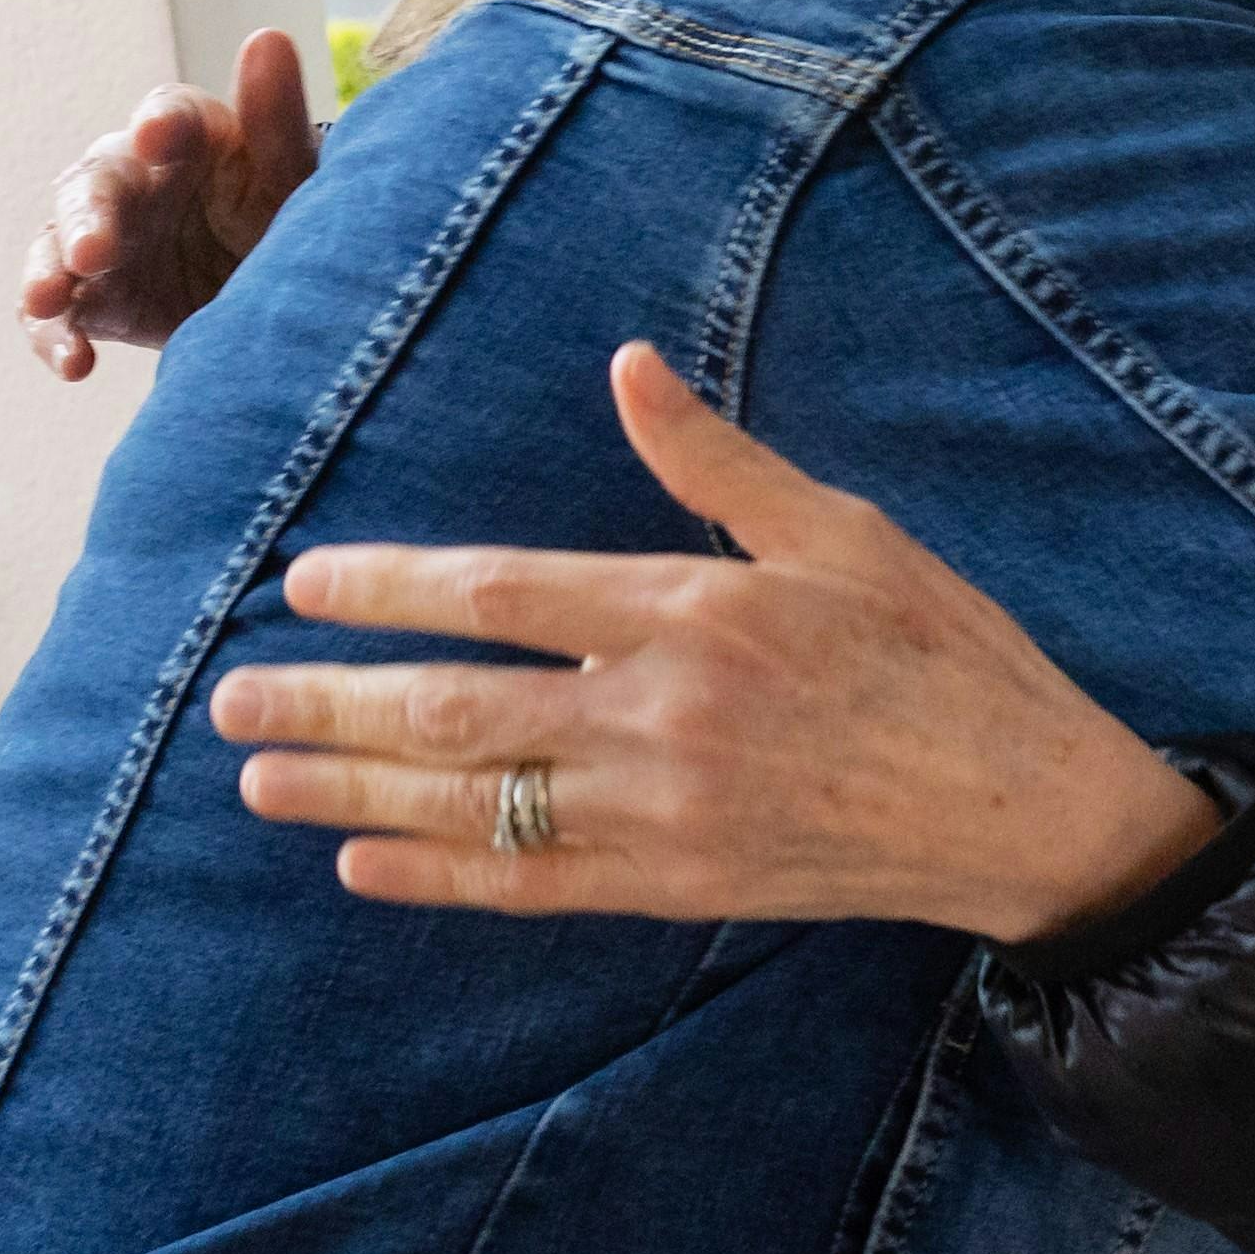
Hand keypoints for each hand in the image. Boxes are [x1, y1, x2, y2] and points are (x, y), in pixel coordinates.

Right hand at [19, 26, 318, 379]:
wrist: (286, 298)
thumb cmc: (289, 218)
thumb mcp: (295, 178)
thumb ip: (278, 119)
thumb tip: (268, 39)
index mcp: (189, 137)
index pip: (167, 116)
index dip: (161, 124)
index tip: (158, 135)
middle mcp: (136, 179)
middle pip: (96, 183)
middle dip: (90, 215)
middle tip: (94, 250)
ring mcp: (107, 239)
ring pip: (57, 243)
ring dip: (48, 271)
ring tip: (49, 300)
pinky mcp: (94, 298)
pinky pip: (55, 312)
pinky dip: (54, 335)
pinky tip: (73, 365)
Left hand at [208, 342, 1220, 939]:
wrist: (1023, 805)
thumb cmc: (944, 652)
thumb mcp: (844, 531)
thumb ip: (717, 463)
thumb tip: (628, 369)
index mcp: (695, 611)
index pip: (500, 593)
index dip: (389, 589)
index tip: (304, 584)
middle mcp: (662, 715)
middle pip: (456, 708)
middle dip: (331, 703)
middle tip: (230, 702)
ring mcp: (666, 812)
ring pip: (476, 801)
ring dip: (356, 793)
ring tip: (261, 782)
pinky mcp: (683, 884)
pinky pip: (535, 884)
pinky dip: (442, 877)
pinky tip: (365, 868)